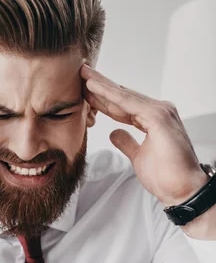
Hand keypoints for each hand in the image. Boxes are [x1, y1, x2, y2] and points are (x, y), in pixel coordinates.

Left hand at [80, 63, 207, 207]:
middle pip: (122, 96)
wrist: (182, 190)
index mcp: (152, 120)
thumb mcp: (138, 156)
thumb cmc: (166, 176)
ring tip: (83, 74)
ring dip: (102, 85)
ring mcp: (160, 112)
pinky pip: (129, 103)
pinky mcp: (159, 117)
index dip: (102, 99)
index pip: (122, 106)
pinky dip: (111, 95)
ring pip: (124, 96)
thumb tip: (114, 133)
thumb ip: (127, 142)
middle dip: (100, 85)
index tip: (84, 91)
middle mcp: (158, 111)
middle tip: (81, 72)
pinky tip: (95, 86)